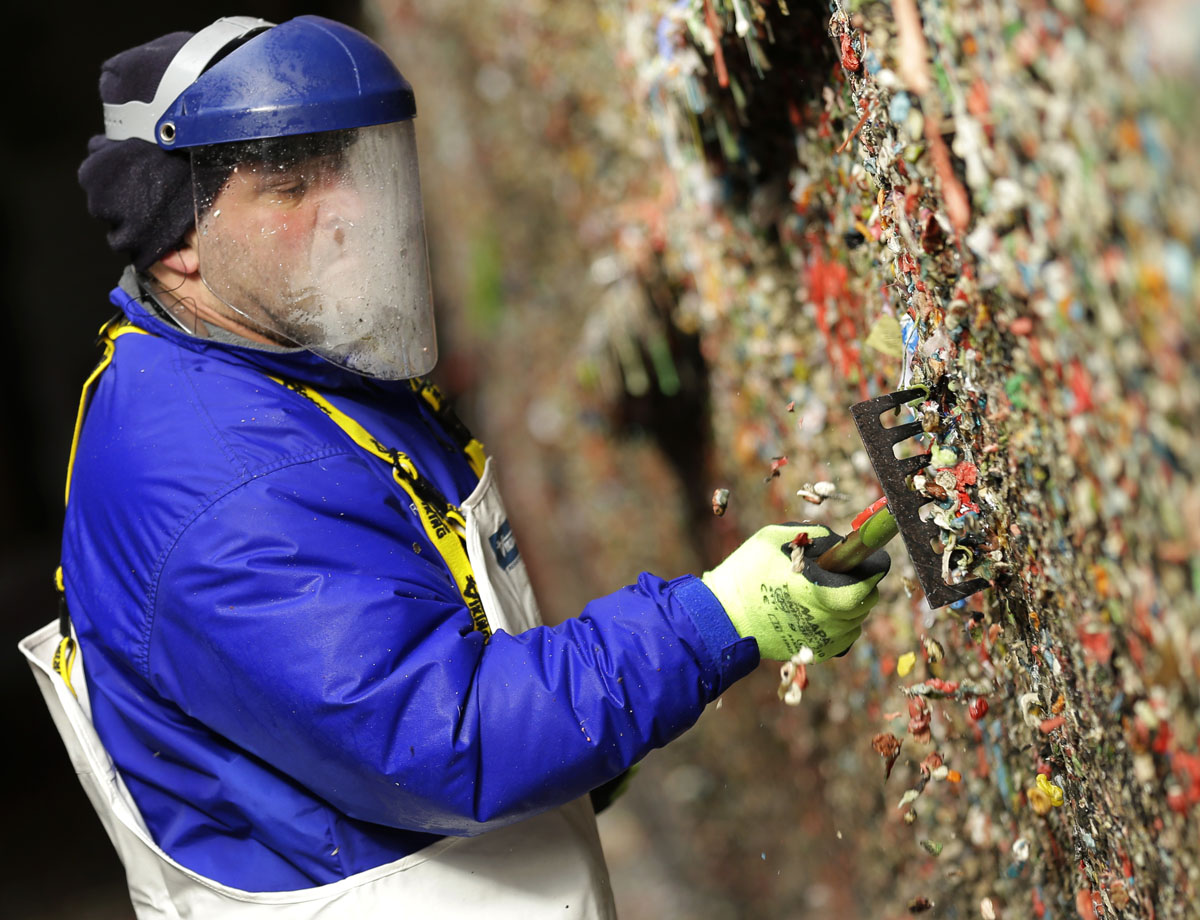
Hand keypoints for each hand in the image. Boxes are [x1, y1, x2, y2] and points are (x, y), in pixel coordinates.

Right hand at [701, 523, 889, 661]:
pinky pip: (844, 637)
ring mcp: (822, 640)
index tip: (868, 558)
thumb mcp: (772, 539)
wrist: (722, 618)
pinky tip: (818, 612)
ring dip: (851, 604)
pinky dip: (840, 623)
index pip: (866, 585)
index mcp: (817, 592)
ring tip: (824, 592)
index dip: (872, 569)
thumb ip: (812, 535)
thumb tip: (838, 542)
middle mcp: (825, 620)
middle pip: (866, 602)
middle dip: (860, 584)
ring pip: (857, 620)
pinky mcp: (816, 653)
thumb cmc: (744, 574)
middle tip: (840, 572)